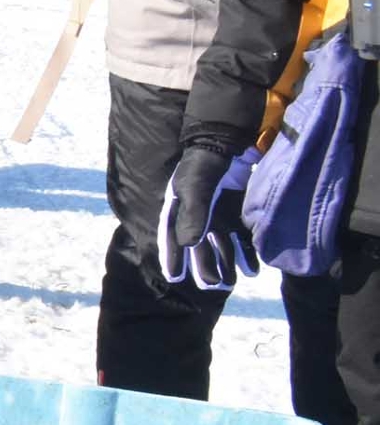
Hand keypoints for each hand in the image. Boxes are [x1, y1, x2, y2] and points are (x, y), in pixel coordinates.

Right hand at [159, 142, 260, 289]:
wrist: (232, 140)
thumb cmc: (206, 162)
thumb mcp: (196, 186)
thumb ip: (194, 214)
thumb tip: (189, 245)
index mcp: (179, 209)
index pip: (171, 237)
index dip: (172, 257)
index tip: (175, 277)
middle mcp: (197, 215)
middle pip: (198, 246)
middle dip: (204, 266)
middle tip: (213, 284)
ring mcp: (219, 214)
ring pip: (220, 245)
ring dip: (226, 263)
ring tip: (232, 281)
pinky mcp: (238, 212)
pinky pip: (240, 236)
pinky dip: (245, 251)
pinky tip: (252, 266)